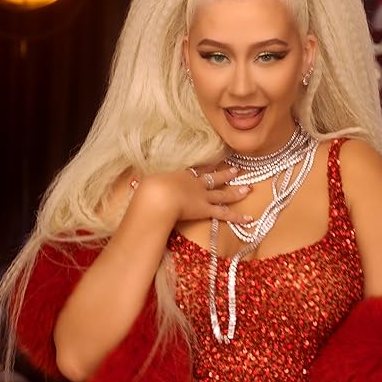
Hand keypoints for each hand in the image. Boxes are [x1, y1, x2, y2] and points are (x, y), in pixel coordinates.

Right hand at [136, 166, 251, 224]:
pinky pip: (225, 214)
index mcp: (180, 175)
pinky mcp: (205, 209)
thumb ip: (143, 183)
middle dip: (225, 175)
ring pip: (223, 194)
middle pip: (213, 178)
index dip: (206, 167)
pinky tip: (250, 218)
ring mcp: (202, 196)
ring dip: (236, 192)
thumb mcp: (145, 182)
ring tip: (249, 189)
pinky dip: (238, 217)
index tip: (215, 163)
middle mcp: (195, 184)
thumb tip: (132, 181)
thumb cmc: (149, 189)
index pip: (197, 170)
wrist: (158, 196)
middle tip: (237, 171)